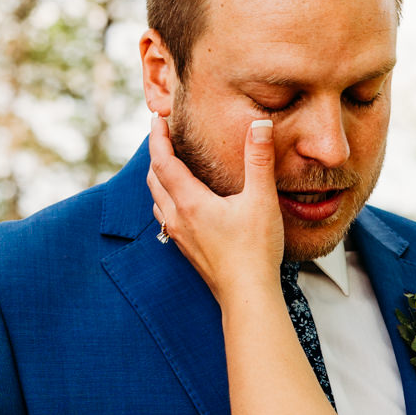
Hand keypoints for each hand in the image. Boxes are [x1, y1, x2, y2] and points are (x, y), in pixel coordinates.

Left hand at [147, 112, 281, 304]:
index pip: (163, 161)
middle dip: (156, 154)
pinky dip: (166, 200)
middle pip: (154, 179)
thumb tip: (260, 124)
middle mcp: (178, 217)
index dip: (157, 137)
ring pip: (157, 200)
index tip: (158, 118)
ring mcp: (180, 236)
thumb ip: (258, 159)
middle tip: (163, 136)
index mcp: (190, 201)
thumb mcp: (261, 200)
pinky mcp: (187, 250)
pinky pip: (166, 218)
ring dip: (158, 178)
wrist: (248, 296)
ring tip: (169, 164)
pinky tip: (181, 204)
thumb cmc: (255, 251)